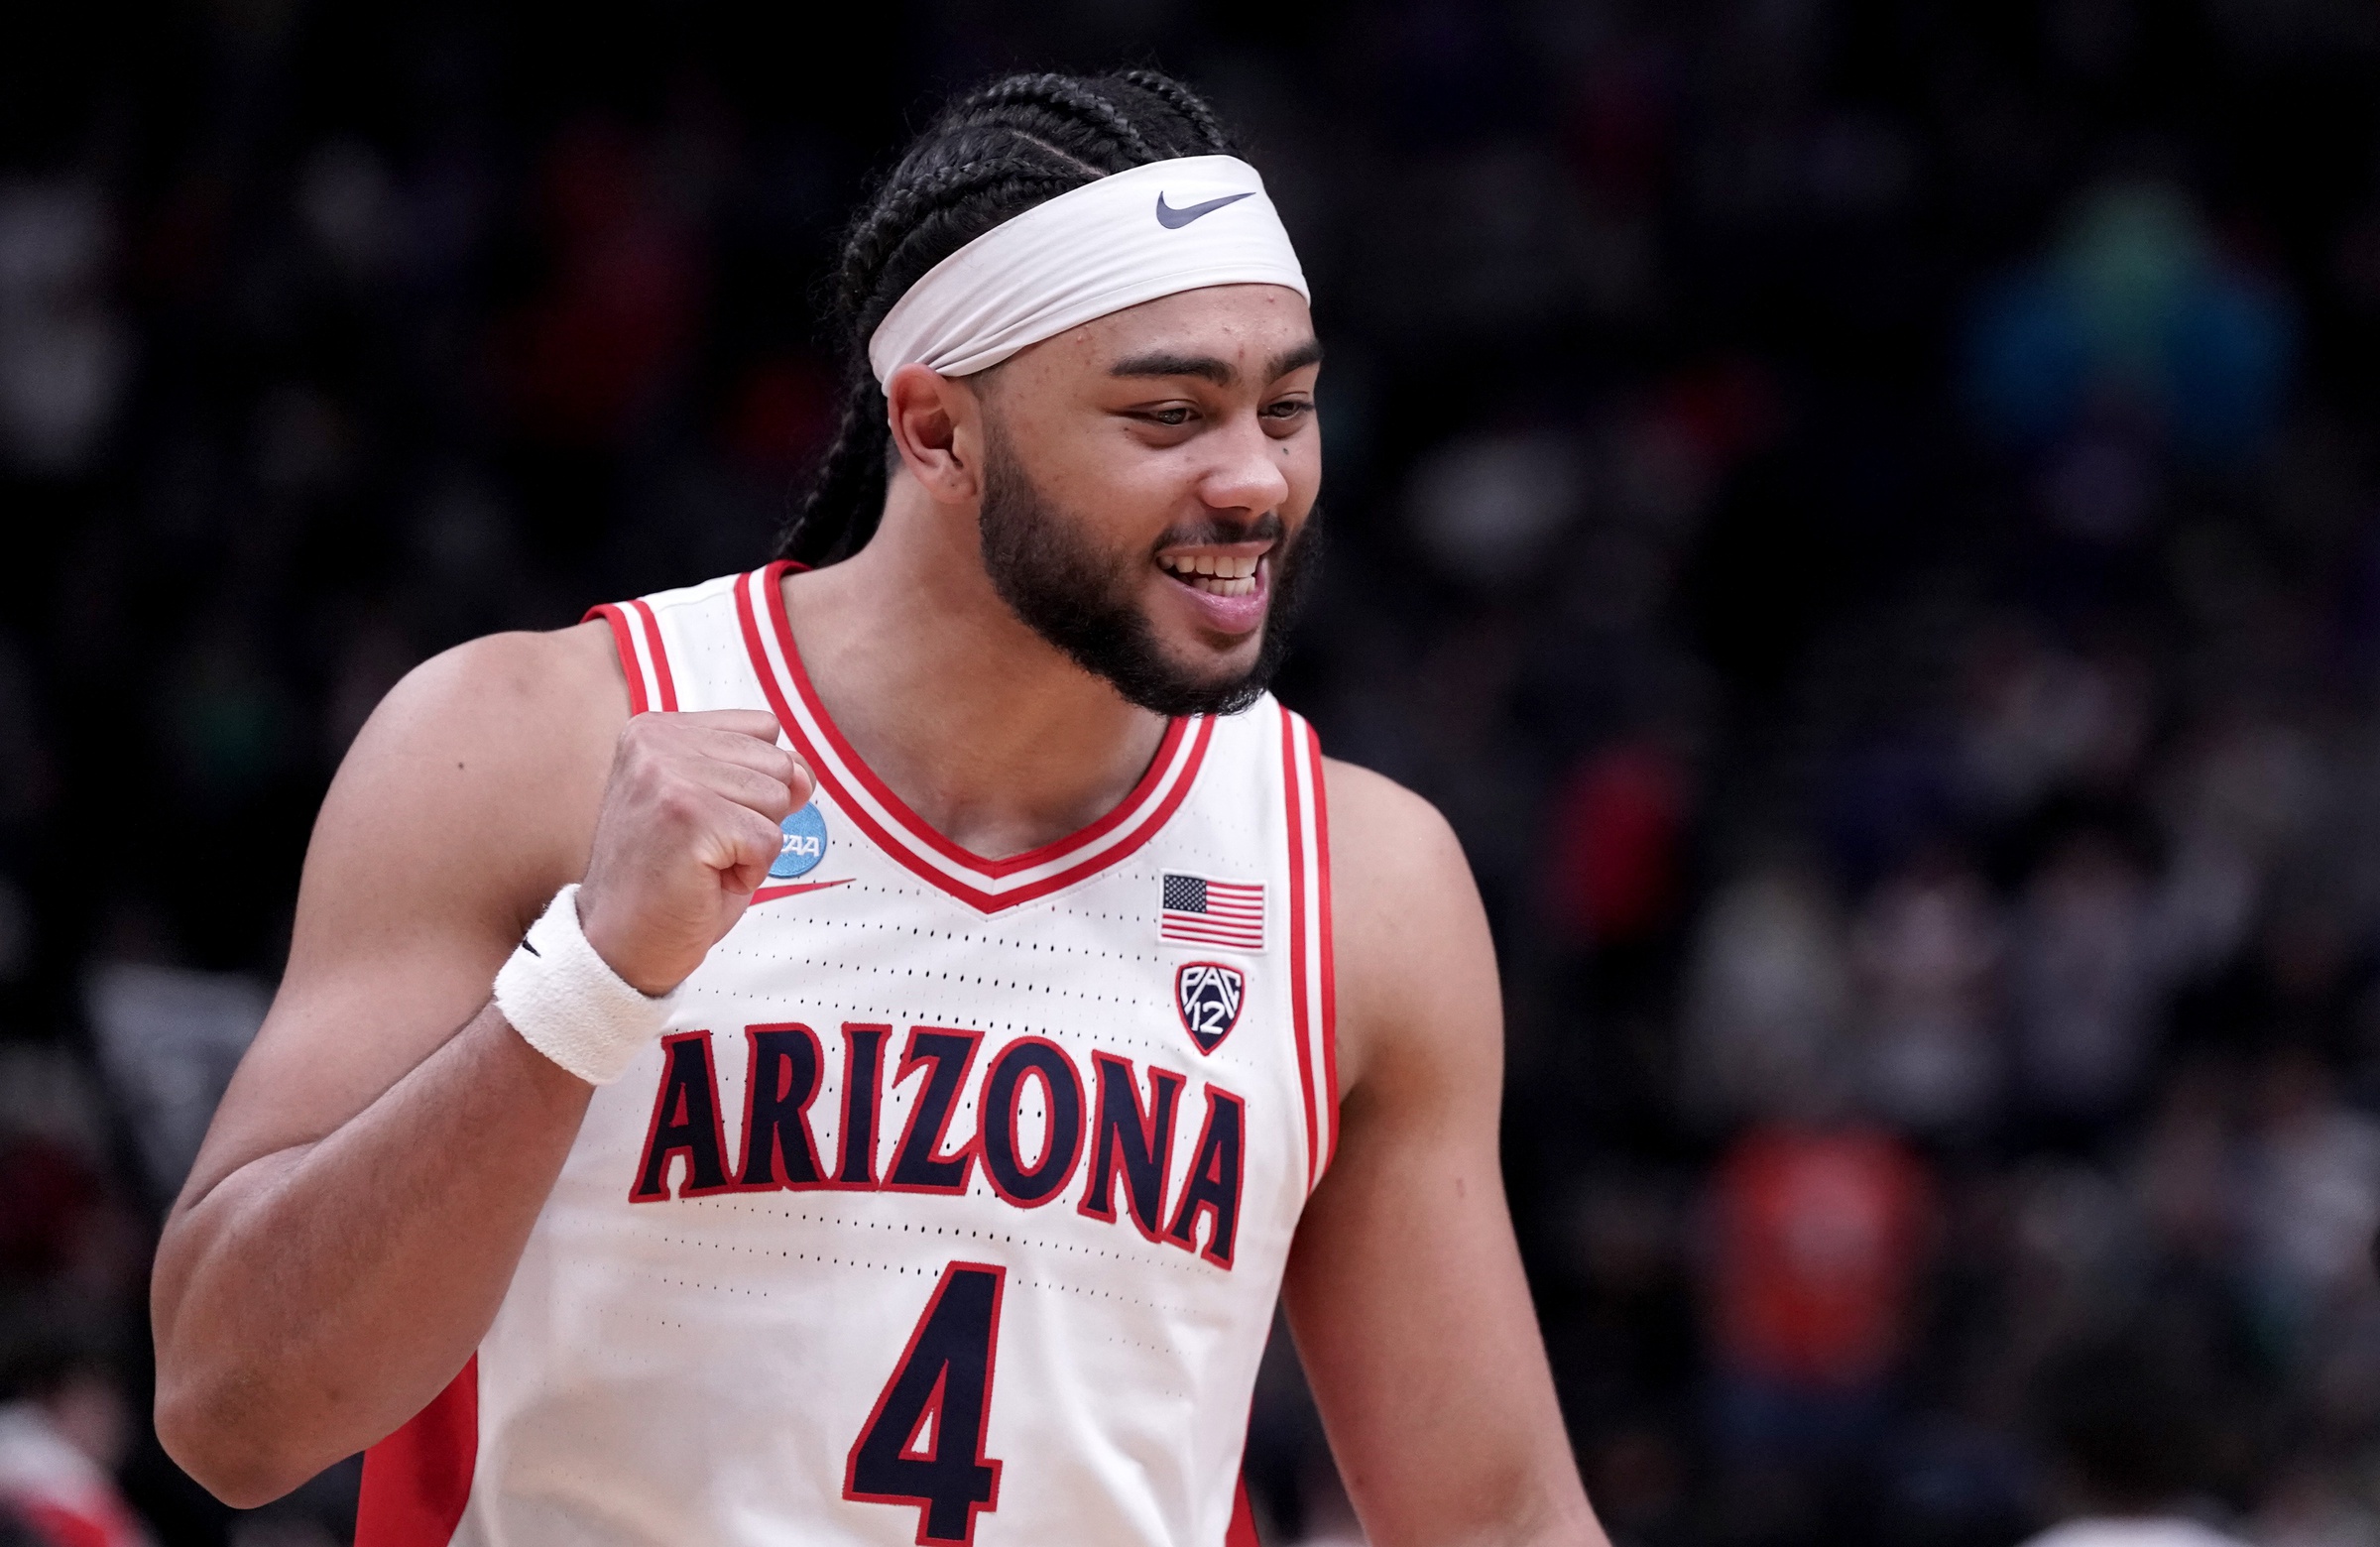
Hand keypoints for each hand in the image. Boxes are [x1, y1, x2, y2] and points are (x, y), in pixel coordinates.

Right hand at [575, 710, 814, 994]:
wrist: (620, 943)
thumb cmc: (667, 880)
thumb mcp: (718, 808)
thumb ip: (760, 775)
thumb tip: (803, 775)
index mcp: (657, 730)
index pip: (763, 729)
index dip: (755, 784)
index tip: (707, 818)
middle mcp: (656, 743)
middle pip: (776, 762)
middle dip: (757, 816)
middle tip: (703, 847)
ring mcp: (668, 775)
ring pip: (777, 799)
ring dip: (753, 844)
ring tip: (702, 861)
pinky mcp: (688, 816)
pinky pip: (770, 840)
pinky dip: (750, 872)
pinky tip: (704, 879)